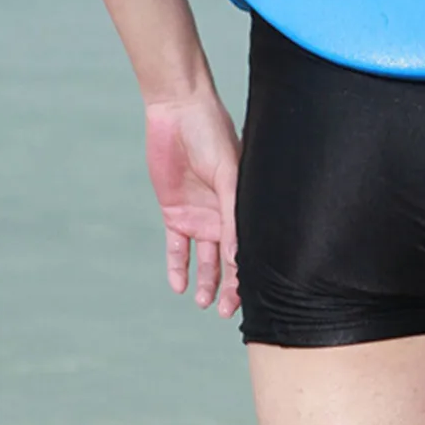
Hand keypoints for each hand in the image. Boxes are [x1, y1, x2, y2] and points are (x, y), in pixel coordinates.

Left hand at [144, 90, 240, 316]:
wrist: (178, 112)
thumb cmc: (213, 135)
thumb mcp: (227, 175)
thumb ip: (232, 215)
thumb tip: (238, 257)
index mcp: (243, 204)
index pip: (248, 246)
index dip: (249, 273)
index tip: (250, 298)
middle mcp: (224, 214)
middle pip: (229, 260)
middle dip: (230, 287)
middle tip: (225, 312)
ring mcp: (199, 214)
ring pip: (204, 259)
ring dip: (205, 281)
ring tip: (203, 303)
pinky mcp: (174, 212)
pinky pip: (176, 247)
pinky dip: (178, 266)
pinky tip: (179, 287)